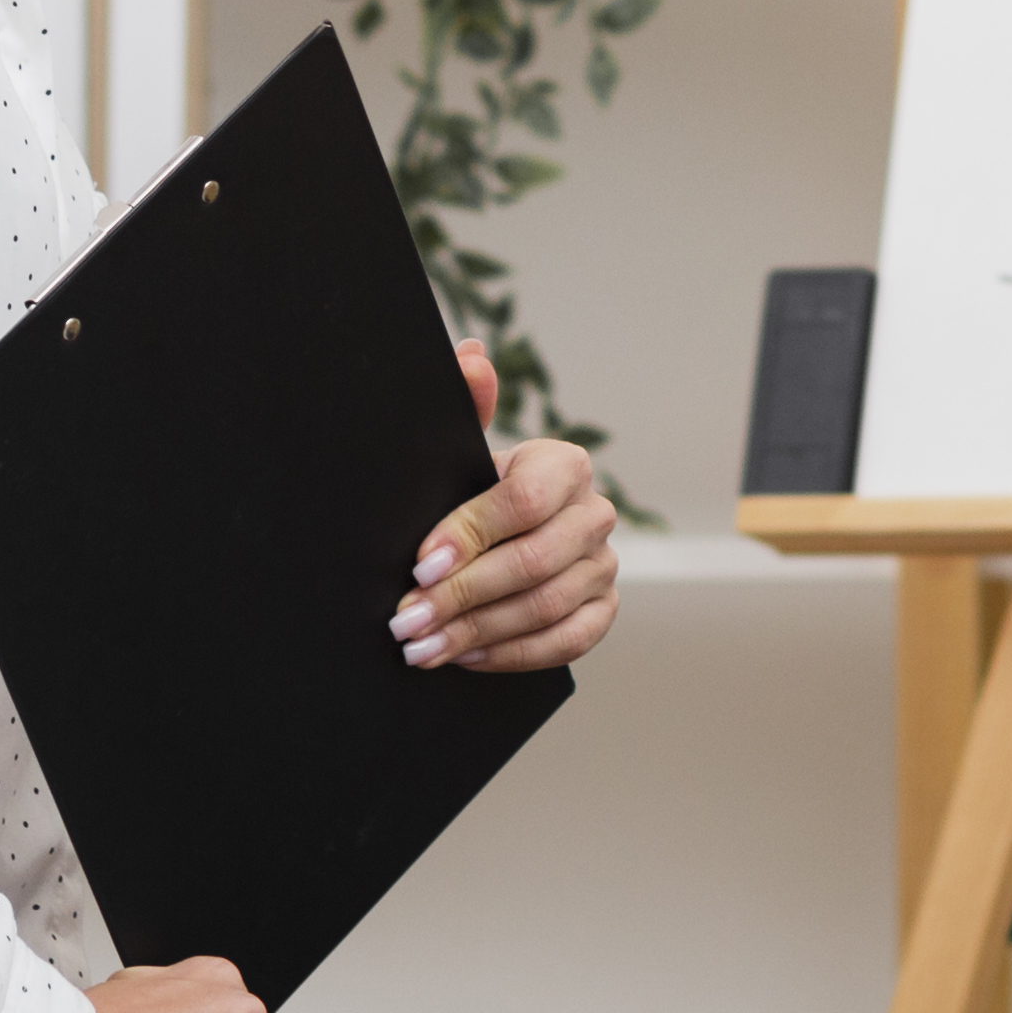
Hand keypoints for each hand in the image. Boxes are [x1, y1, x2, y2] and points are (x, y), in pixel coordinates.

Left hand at [393, 339, 614, 670]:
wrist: (502, 534)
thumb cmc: (472, 489)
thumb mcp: (463, 451)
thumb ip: (467, 403)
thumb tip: (471, 356)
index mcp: (563, 465)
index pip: (522, 502)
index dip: (468, 536)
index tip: (418, 567)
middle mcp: (595, 512)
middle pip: (533, 562)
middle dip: (462, 596)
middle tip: (407, 621)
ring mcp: (604, 564)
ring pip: (546, 607)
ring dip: (478, 632)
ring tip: (424, 647)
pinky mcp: (603, 608)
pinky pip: (566, 641)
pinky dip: (513, 654)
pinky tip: (466, 656)